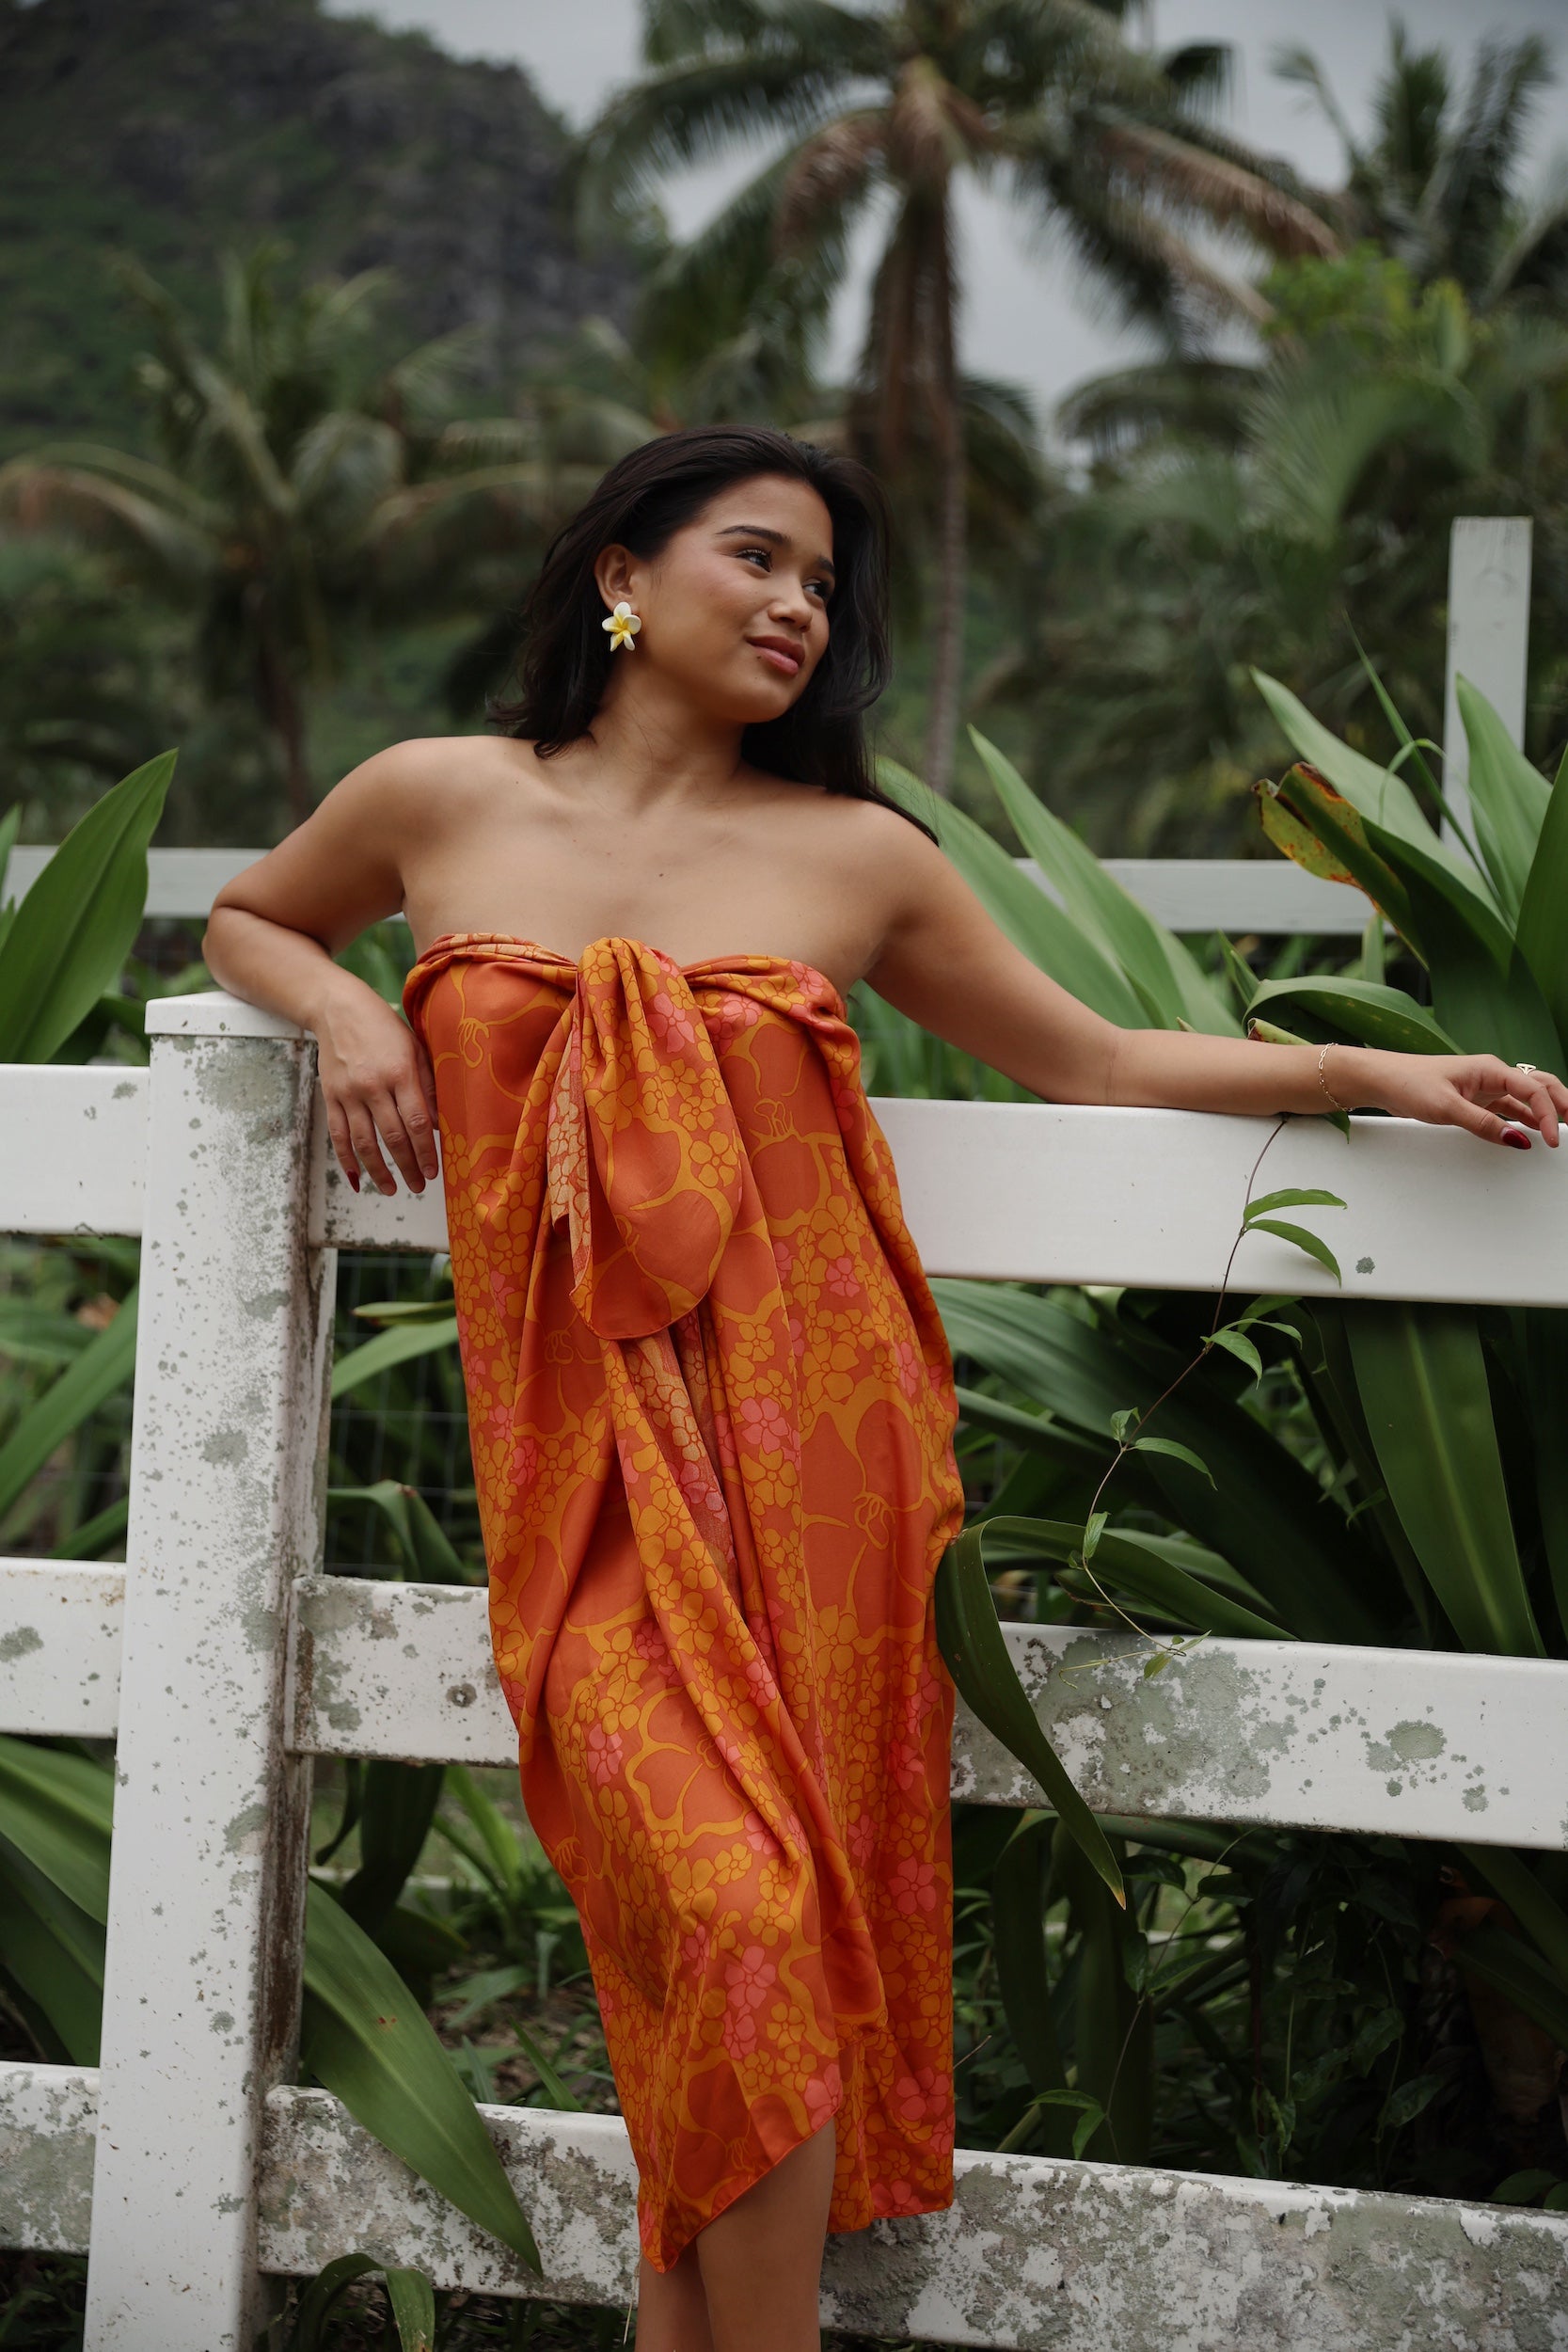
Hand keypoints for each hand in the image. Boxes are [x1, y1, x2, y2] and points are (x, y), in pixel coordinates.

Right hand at [314, 977, 439, 1195]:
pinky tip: (356, 1180)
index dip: (425, 1151)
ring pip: (364, 1142)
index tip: (434, 1171)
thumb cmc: (384, 1028)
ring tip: (392, 1189)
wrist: (337, 1009)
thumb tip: (437, 1124)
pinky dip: (347, 1160)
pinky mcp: (330, 1097)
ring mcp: (348, 1093)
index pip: (416, 1122)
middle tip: (419, 1186)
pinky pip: (338, 1135)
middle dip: (408, 1166)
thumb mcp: (414, 1048)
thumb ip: (427, 1085)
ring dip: (379, 1171)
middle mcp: (372, 1086)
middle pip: (392, 1136)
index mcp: (399, 1073)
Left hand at [1348, 1045, 1567, 1149]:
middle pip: (1540, 1087)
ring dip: (1545, 1112)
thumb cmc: (1409, 1083)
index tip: (1554, 1138)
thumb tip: (1515, 1139)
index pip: (1534, 1089)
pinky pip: (1508, 1109)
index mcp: (1491, 1069)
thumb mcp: (1446, 1107)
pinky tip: (1532, 1133)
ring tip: (1561, 1130)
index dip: (1549, 1113)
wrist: (1383, 1080)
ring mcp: (1485, 1088)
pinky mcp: (1475, 1100)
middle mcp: (1493, 1075)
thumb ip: (1482, 1124)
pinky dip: (1523, 1120)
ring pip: (1526, 1098)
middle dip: (1561, 1103)